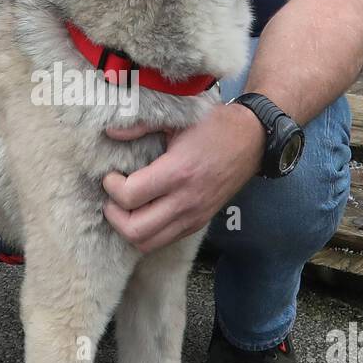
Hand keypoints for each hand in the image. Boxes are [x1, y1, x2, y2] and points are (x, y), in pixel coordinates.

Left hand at [101, 102, 265, 252]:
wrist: (253, 139)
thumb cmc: (215, 125)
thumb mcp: (177, 118)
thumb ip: (141, 125)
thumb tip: (110, 133)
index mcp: (179, 172)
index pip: (130, 197)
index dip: (111, 187)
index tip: (111, 175)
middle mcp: (186, 201)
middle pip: (135, 231)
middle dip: (114, 216)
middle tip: (113, 196)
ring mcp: (194, 216)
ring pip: (148, 244)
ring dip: (128, 228)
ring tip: (125, 207)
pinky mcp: (198, 223)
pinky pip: (164, 240)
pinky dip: (146, 232)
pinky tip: (143, 211)